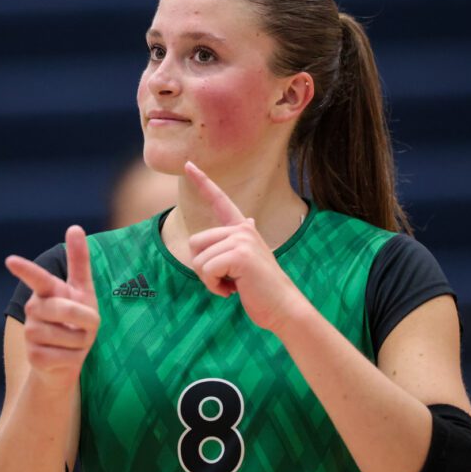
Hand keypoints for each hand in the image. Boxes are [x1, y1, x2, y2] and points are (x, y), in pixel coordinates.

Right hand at [5, 225, 98, 390]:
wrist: (65, 361)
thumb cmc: (77, 321)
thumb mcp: (83, 291)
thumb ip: (79, 261)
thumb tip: (74, 226)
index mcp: (47, 291)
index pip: (37, 278)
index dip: (25, 270)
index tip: (10, 261)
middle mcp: (34, 309)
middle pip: (65, 309)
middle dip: (87, 318)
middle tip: (90, 326)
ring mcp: (31, 334)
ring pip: (68, 335)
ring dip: (82, 341)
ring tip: (74, 342)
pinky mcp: (34, 357)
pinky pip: (66, 356)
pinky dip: (75, 358)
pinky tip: (65, 357)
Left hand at [185, 161, 304, 331]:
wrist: (282, 307)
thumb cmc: (262, 288)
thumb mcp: (250, 259)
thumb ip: (242, 240)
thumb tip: (247, 220)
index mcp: (243, 228)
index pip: (219, 200)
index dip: (202, 182)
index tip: (188, 164)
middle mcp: (242, 229)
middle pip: (195, 243)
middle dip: (203, 268)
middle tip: (226, 280)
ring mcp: (241, 240)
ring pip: (198, 260)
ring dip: (209, 280)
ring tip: (233, 285)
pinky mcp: (239, 255)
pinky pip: (206, 270)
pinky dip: (214, 286)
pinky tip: (232, 291)